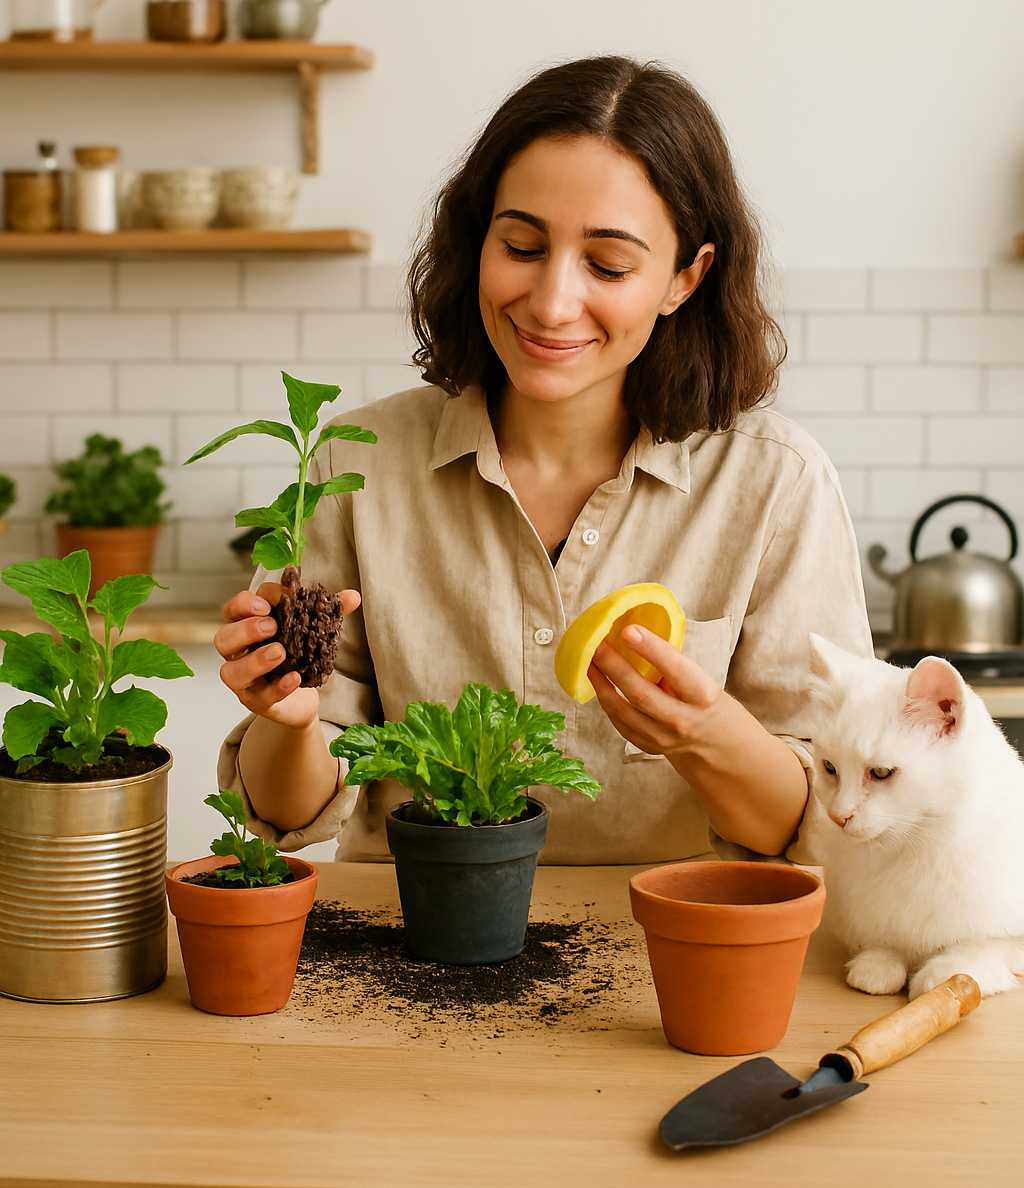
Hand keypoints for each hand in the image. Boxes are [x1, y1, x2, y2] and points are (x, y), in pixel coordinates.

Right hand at [216, 582, 360, 730]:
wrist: (303, 698)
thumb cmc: (298, 657)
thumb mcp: (311, 630)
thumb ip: (328, 611)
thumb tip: (352, 596)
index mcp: (246, 629)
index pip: (233, 610)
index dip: (246, 603)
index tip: (268, 602)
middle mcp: (239, 654)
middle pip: (222, 638)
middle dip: (245, 629)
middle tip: (272, 626)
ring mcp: (245, 681)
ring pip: (230, 672)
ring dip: (254, 660)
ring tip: (280, 652)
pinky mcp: (257, 703)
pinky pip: (260, 698)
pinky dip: (277, 688)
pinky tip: (294, 679)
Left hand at [588, 624, 724, 764]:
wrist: (718, 744)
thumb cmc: (705, 701)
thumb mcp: (701, 680)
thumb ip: (671, 664)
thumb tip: (634, 634)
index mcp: (701, 696)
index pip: (676, 669)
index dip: (650, 649)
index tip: (628, 630)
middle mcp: (682, 720)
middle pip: (641, 693)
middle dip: (614, 666)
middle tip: (595, 645)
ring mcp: (663, 738)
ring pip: (623, 710)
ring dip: (601, 684)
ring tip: (588, 661)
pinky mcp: (648, 746)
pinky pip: (619, 721)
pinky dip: (605, 700)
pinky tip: (597, 682)